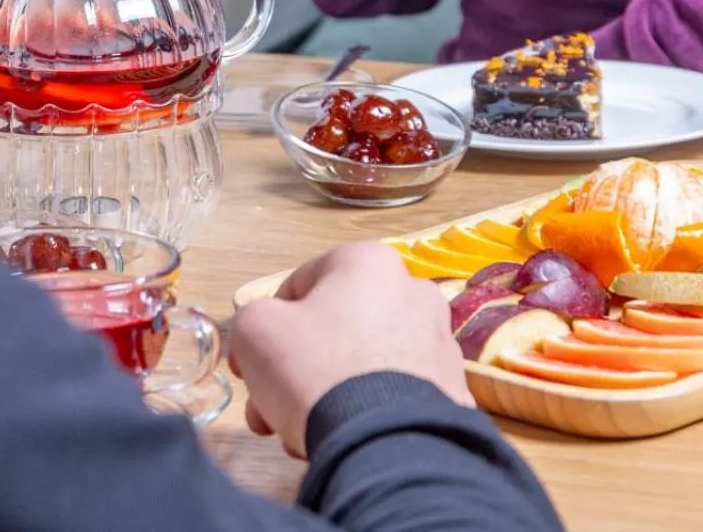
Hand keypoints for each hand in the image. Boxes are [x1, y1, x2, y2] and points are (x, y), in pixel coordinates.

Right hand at [229, 242, 473, 458]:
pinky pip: (393, 392)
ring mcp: (438, 341)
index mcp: (367, 261)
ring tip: (300, 432)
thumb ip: (251, 319)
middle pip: (333, 327)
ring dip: (327, 391)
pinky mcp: (451, 388)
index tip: (251, 364)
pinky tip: (343, 436)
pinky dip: (367, 409)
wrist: (385, 440)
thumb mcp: (256, 331)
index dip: (266, 326)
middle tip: (270, 405)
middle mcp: (412, 291)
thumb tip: (262, 336)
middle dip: (295, 367)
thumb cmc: (316, 368)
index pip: (298, 284)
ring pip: (363, 362)